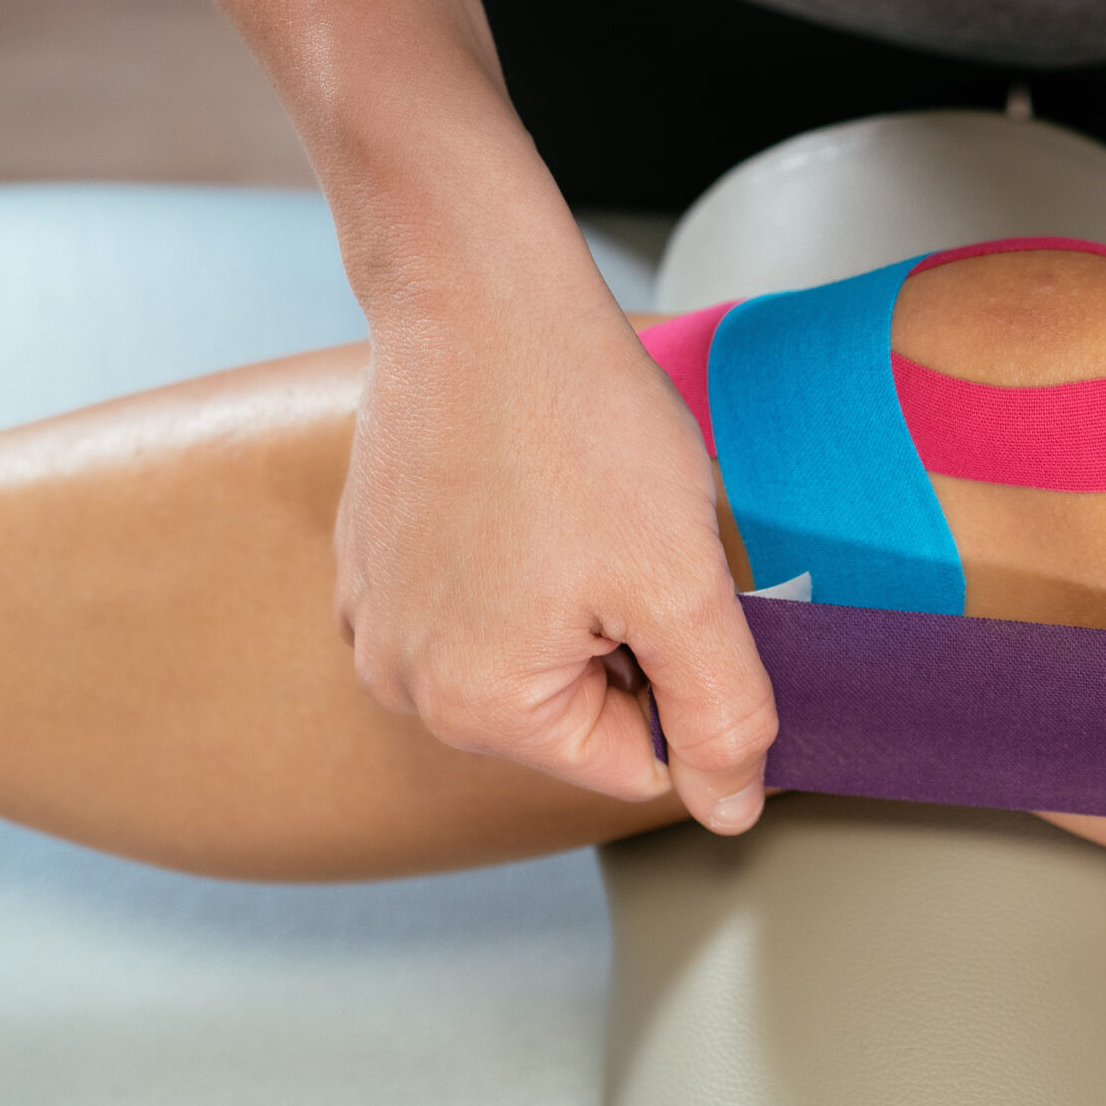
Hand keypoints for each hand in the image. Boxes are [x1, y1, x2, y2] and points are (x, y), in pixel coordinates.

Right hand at [337, 208, 774, 831]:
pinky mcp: (375, 556)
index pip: (635, 759)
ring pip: (536, 648)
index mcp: (476, 710)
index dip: (688, 680)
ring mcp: (376, 616)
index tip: (681, 589)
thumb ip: (719, 712)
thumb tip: (730, 811)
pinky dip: (529, 555)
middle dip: (630, 636)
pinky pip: (485, 594)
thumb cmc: (578, 426)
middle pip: (578, 708)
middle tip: (633, 538)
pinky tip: (536, 486)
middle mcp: (403, 681)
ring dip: (586, 594)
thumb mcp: (684, 585)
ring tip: (582, 507)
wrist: (481, 294)